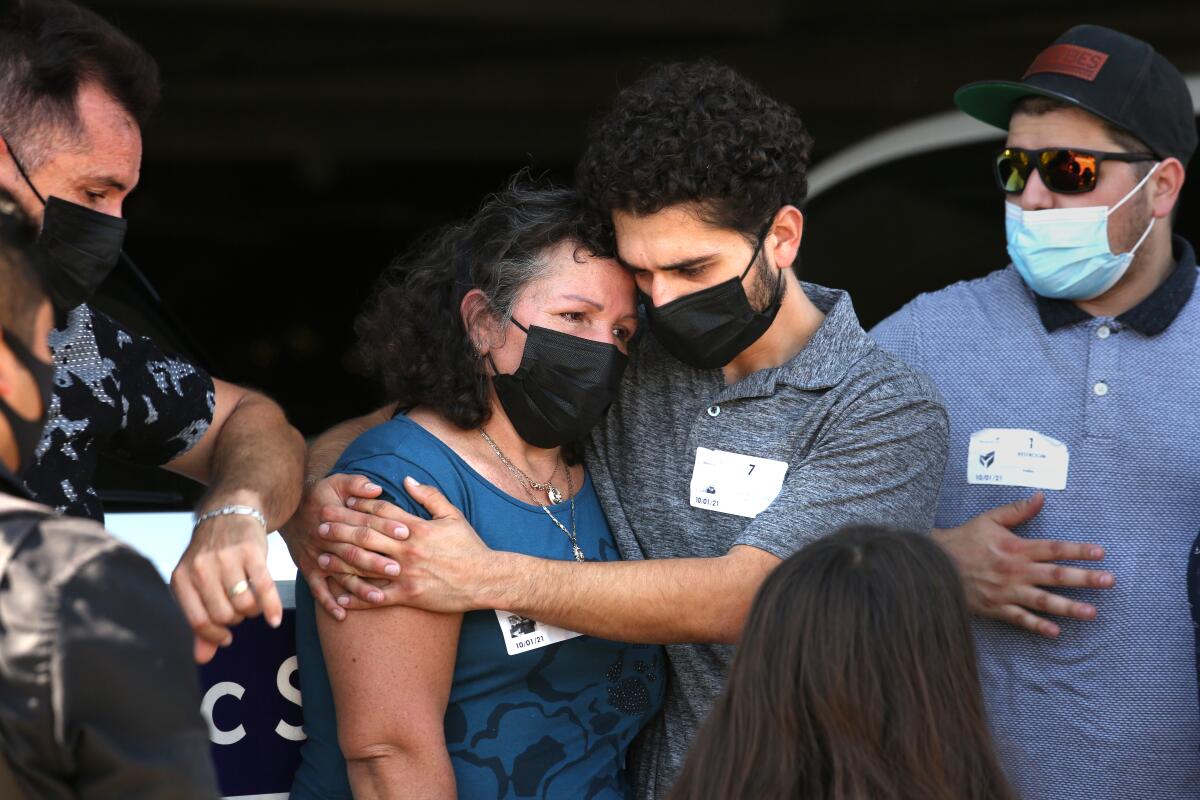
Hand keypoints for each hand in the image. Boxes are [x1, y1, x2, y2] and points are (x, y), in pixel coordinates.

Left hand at [171, 509, 281, 663]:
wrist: (230, 512)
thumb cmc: (212, 557)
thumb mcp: (197, 585)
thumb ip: (200, 621)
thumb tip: (203, 659)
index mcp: (181, 578)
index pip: (199, 621)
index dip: (215, 635)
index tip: (227, 637)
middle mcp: (201, 568)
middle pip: (225, 616)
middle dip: (236, 619)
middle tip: (239, 609)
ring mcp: (227, 559)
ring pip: (244, 605)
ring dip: (252, 611)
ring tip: (251, 601)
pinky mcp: (252, 552)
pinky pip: (264, 589)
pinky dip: (271, 608)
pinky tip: (273, 620)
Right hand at [279, 473, 393, 620]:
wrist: (288, 510)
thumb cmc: (320, 495)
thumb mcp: (337, 482)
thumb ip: (357, 484)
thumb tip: (377, 488)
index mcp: (335, 515)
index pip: (364, 522)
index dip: (385, 526)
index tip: (406, 532)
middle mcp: (325, 539)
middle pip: (353, 552)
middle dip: (375, 562)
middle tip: (398, 569)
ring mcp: (316, 556)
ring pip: (339, 574)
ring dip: (358, 588)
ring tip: (378, 598)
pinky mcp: (308, 569)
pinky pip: (317, 589)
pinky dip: (328, 603)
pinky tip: (343, 615)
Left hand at [317, 476, 496, 613]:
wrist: (485, 579)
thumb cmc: (469, 547)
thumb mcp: (453, 515)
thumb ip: (429, 496)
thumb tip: (407, 479)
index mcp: (417, 528)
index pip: (382, 513)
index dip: (358, 505)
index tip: (341, 502)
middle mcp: (407, 550)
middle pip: (367, 536)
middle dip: (341, 529)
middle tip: (320, 525)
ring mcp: (406, 574)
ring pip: (366, 566)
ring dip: (341, 562)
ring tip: (321, 558)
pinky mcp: (408, 596)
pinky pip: (377, 597)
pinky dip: (357, 597)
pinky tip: (340, 596)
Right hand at [934, 492, 1113, 637]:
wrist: (935, 563)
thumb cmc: (964, 540)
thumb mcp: (989, 520)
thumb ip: (1017, 511)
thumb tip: (1041, 497)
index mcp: (1016, 548)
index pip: (1054, 548)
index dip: (1078, 550)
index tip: (1100, 552)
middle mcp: (1016, 571)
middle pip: (1056, 576)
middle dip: (1085, 579)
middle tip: (1109, 581)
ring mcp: (1007, 591)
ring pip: (1044, 601)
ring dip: (1069, 607)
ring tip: (1092, 612)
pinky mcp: (997, 607)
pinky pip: (1020, 619)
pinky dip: (1037, 626)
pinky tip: (1055, 632)